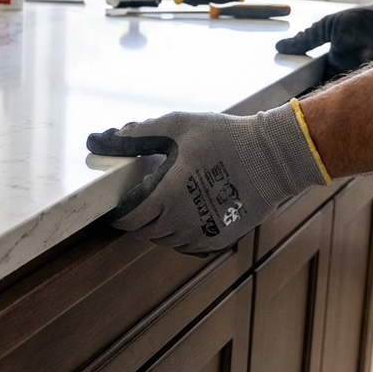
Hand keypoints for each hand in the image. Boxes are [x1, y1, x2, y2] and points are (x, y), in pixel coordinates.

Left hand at [86, 102, 329, 254]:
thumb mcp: (177, 126)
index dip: (117, 214)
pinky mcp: (219, 239)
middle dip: (136, 218)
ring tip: (161, 203)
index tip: (114, 206)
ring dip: (157, 226)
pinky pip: (187, 245)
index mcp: (168, 194)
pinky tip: (183, 213)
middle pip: (145, 231)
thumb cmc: (224, 138)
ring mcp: (202, 233)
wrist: (273, 158)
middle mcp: (183, 221)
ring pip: (165, 240)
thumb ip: (137, 134)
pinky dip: (179, 234)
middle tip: (137, 200)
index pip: (129, 218)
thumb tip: (99, 139)